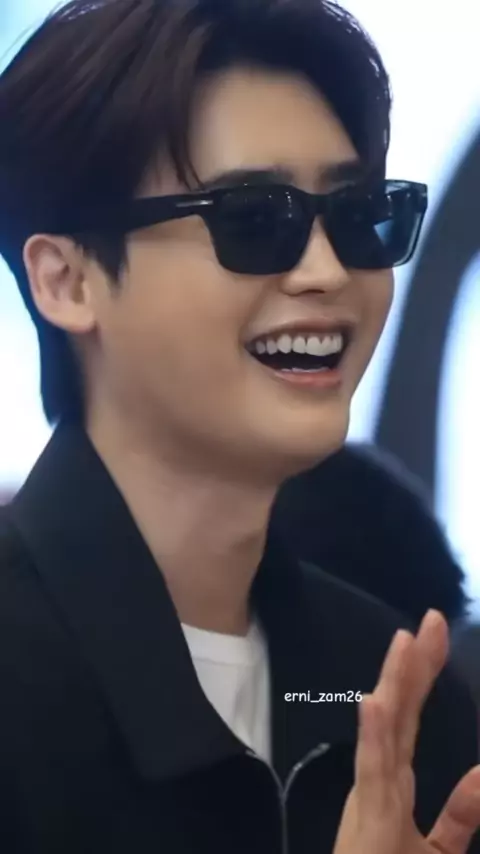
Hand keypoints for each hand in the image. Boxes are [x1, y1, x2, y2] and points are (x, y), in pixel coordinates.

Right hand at [333, 610, 479, 853]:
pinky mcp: (366, 819)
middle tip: (430, 619)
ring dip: (394, 684)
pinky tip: (374, 701)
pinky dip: (371, 734)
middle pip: (401, 711)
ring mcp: (371, 795)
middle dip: (416, 665)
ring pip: (386, 731)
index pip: (412, 716)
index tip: (434, 634)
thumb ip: (459, 812)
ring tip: (404, 641)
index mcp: (396, 779)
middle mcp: (382, 778)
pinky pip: (371, 772)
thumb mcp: (435, 848)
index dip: (423, 674)